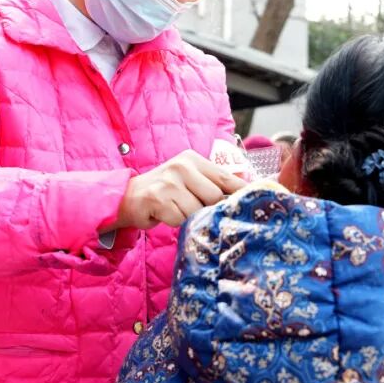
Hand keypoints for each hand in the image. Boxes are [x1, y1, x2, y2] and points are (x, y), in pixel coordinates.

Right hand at [113, 150, 246, 229]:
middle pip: (215, 197)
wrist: (128, 197)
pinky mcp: (158, 198)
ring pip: (198, 210)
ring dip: (191, 218)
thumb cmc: (165, 191)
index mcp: (193, 159)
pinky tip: (167, 215)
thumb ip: (212, 184)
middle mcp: (182, 166)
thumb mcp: (188, 179)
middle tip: (200, 212)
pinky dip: (176, 222)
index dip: (242, 193)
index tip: (255, 203)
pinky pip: (181, 219)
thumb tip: (245, 196)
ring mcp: (169, 182)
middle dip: (211, 210)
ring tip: (179, 212)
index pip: (226, 177)